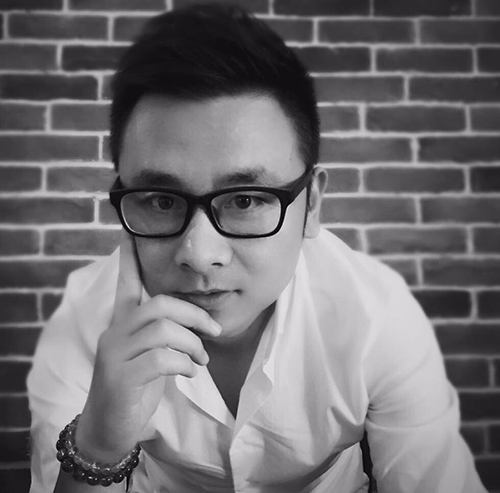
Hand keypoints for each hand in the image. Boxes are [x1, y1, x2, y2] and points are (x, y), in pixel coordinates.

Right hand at [75, 232, 221, 461]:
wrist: (108, 429)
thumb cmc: (134, 387)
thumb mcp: (149, 354)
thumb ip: (163, 334)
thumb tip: (198, 322)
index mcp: (122, 323)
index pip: (126, 283)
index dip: (129, 258)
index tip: (129, 231)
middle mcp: (115, 332)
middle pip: (160, 304)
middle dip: (195, 315)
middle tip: (214, 333)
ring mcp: (115, 354)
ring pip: (163, 329)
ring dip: (193, 344)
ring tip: (201, 360)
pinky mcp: (120, 378)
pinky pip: (161, 359)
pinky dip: (183, 364)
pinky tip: (188, 373)